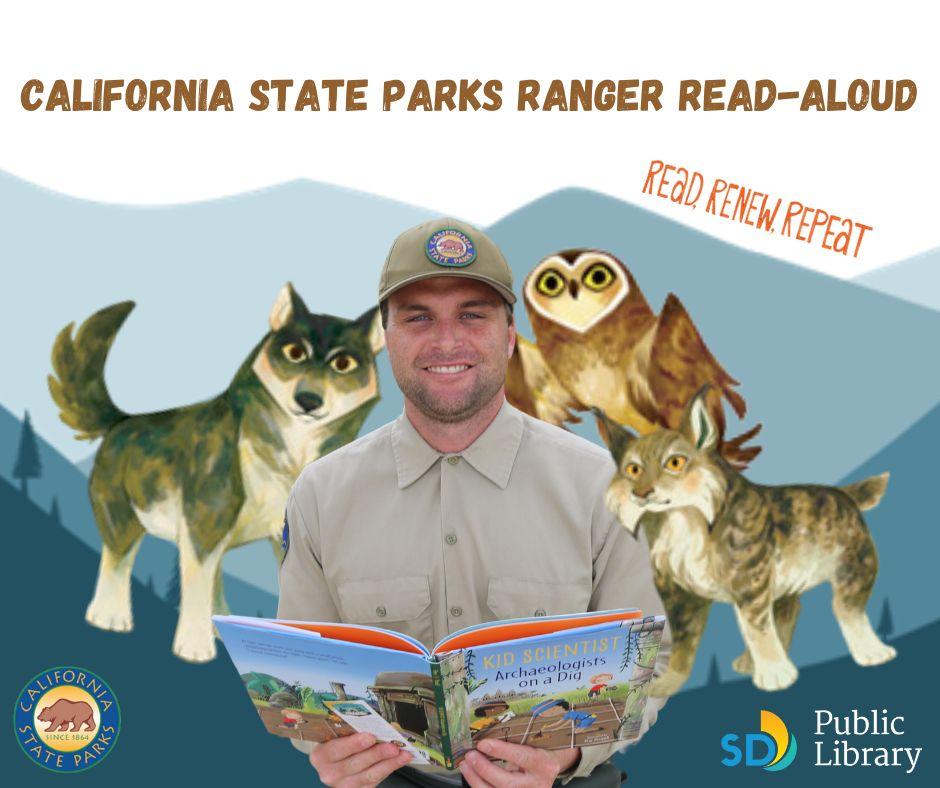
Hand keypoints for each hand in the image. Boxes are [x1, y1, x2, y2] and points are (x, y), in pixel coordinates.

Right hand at [309, 732, 412, 786]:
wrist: (332, 762)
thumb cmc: (336, 742)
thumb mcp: (336, 734)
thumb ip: (350, 730)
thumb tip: (375, 721)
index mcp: (321, 755)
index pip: (337, 749)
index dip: (354, 744)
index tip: (370, 737)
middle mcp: (330, 772)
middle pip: (355, 764)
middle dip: (377, 754)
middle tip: (392, 746)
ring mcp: (343, 785)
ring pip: (368, 775)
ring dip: (388, 763)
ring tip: (402, 754)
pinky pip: (375, 781)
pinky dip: (389, 769)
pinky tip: (399, 760)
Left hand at [459, 738, 580, 786]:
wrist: (549, 770)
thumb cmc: (538, 753)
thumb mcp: (533, 745)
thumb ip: (513, 744)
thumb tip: (485, 737)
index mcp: (543, 764)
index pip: (521, 757)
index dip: (500, 750)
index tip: (482, 743)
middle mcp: (537, 784)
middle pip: (507, 782)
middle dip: (484, 769)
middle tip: (470, 756)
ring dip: (476, 780)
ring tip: (465, 765)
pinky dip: (479, 786)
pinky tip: (472, 776)